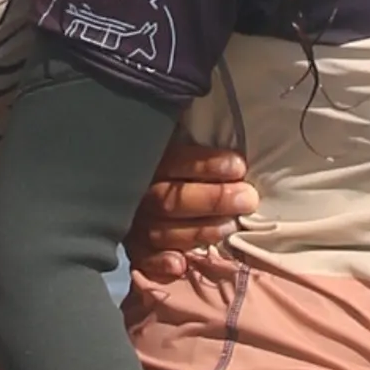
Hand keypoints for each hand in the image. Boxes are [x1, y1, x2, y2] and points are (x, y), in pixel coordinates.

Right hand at [126, 128, 254, 275]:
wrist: (121, 182)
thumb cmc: (172, 162)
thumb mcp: (175, 137)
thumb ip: (190, 130)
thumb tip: (213, 104)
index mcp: (148, 160)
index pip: (176, 162)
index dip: (206, 165)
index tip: (239, 166)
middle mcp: (138, 192)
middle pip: (172, 199)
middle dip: (214, 199)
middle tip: (248, 198)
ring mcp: (134, 221)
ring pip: (162, 230)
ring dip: (198, 231)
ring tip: (229, 227)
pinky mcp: (133, 247)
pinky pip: (141, 259)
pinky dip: (159, 263)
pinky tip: (179, 265)